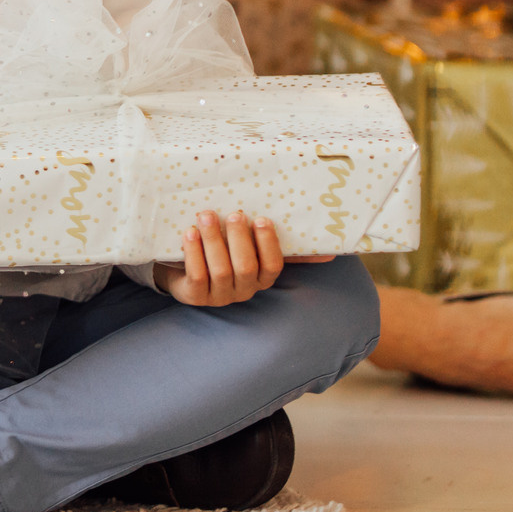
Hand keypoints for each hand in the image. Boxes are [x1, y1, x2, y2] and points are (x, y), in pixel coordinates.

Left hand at [158, 209, 329, 307]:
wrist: (181, 269)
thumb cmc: (223, 252)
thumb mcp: (251, 248)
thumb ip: (282, 248)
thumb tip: (330, 254)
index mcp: (261, 278)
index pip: (273, 265)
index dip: (268, 243)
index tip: (262, 218)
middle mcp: (243, 290)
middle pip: (246, 267)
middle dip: (240, 239)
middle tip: (234, 214)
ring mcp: (219, 296)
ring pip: (221, 270)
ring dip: (214, 240)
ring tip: (206, 215)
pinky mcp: (194, 296)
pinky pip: (197, 276)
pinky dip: (194, 253)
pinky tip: (190, 233)